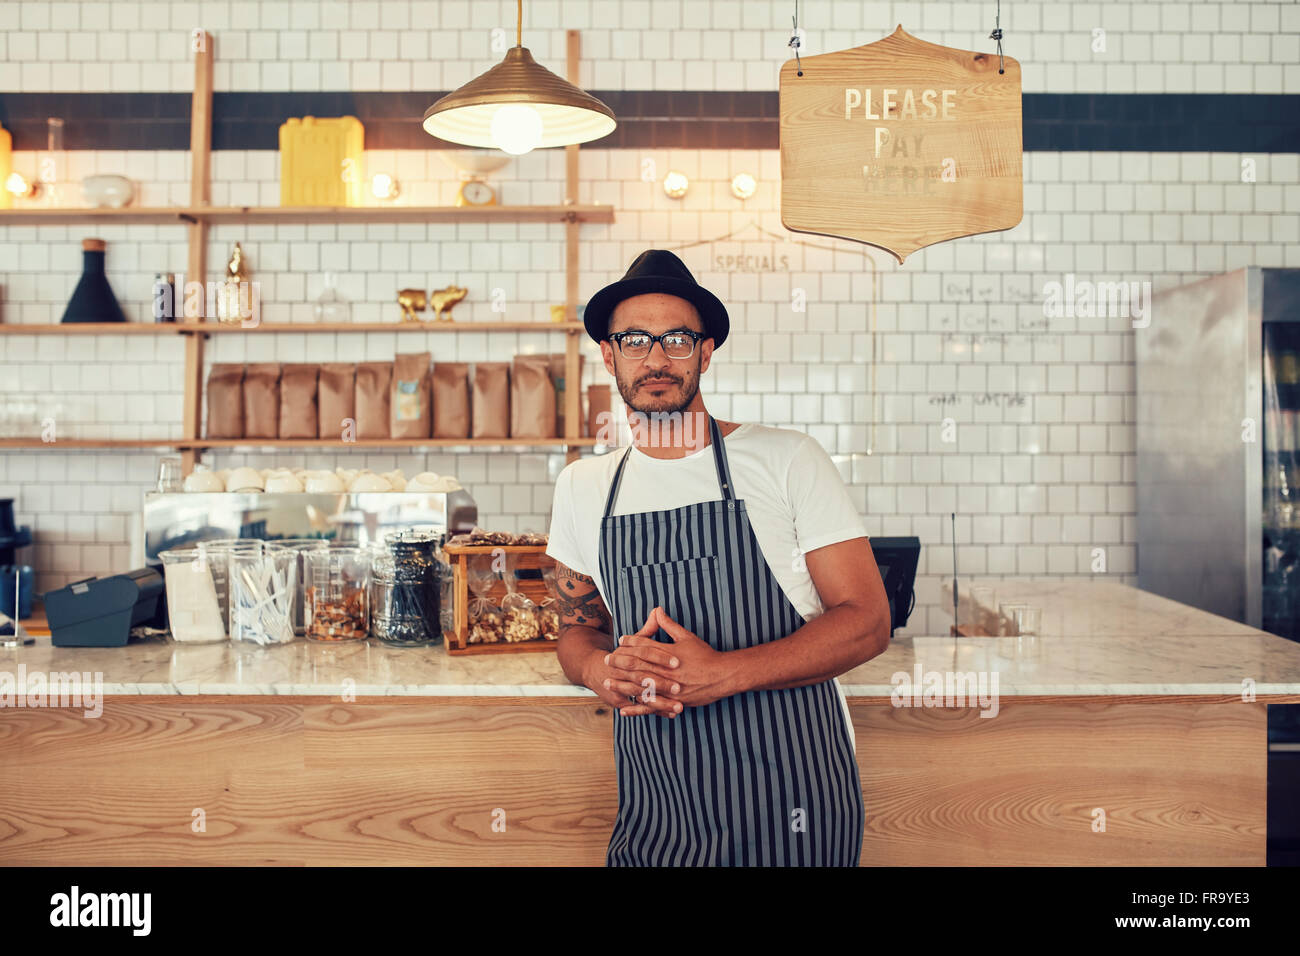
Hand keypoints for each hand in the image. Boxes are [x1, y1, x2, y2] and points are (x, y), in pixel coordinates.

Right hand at [584, 610, 683, 718]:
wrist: (593, 670)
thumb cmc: (621, 655)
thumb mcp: (632, 642)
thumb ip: (647, 629)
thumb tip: (658, 610)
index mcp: (625, 653)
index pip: (644, 653)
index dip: (660, 657)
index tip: (677, 662)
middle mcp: (620, 671)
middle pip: (641, 677)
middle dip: (661, 684)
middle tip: (679, 688)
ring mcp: (619, 689)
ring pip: (641, 696)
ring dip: (661, 703)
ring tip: (679, 707)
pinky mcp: (620, 702)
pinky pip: (640, 709)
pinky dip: (656, 712)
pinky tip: (671, 715)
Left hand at [615, 606, 738, 708]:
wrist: (722, 676)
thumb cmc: (705, 655)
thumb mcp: (687, 637)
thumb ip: (669, 625)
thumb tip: (657, 610)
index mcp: (668, 653)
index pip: (645, 646)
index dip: (631, 642)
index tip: (620, 641)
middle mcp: (666, 670)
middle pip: (638, 665)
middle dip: (620, 663)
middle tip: (606, 660)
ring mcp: (668, 687)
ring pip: (640, 686)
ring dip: (622, 685)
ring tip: (607, 683)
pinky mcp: (672, 701)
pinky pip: (651, 706)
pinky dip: (636, 708)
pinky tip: (623, 708)